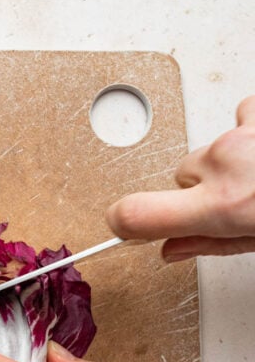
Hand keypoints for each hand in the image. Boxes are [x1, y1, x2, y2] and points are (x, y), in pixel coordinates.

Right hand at [107, 95, 254, 261]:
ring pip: (207, 151)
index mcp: (222, 205)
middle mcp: (223, 164)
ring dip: (226, 165)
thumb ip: (210, 243)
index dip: (122, 222)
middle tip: (233, 204)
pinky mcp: (254, 113)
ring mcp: (238, 134)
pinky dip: (246, 133)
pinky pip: (238, 119)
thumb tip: (174, 247)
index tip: (121, 226)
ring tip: (254, 177)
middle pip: (181, 177)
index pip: (140, 214)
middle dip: (199, 192)